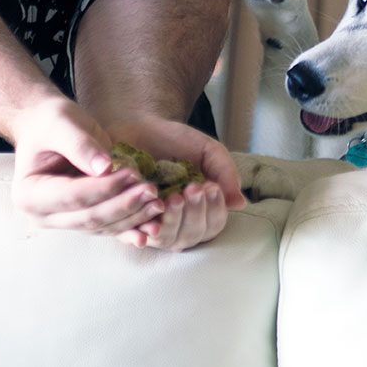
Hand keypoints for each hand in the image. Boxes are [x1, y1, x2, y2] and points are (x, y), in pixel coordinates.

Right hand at [11, 96, 164, 241]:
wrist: (48, 127)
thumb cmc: (51, 122)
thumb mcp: (62, 124)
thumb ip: (81, 146)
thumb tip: (106, 168)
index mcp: (31, 195)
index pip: (74, 196)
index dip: (106, 187)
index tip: (134, 173)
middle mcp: (44, 215)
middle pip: (90, 217)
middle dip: (124, 205)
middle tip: (153, 191)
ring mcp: (64, 221)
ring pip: (102, 226)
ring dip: (132, 218)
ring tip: (159, 205)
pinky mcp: (83, 218)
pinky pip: (109, 226)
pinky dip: (131, 225)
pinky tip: (153, 227)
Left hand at [105, 116, 245, 251]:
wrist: (140, 126)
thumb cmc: (176, 141)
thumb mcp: (207, 151)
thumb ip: (224, 173)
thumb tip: (239, 203)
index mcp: (199, 207)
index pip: (213, 224)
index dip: (215, 210)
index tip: (211, 187)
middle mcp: (177, 221)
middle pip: (191, 236)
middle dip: (195, 214)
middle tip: (193, 189)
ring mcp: (152, 222)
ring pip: (167, 240)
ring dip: (174, 222)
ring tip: (174, 198)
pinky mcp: (127, 219)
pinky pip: (134, 237)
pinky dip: (143, 233)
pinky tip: (149, 221)